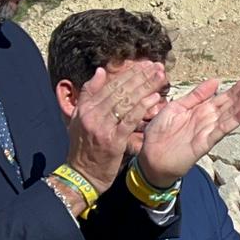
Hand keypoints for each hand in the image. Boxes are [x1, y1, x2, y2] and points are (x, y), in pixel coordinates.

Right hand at [64, 62, 168, 192]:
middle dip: (141, 77)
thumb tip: (100, 71)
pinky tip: (155, 99)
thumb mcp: (79, 118)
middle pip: (120, 90)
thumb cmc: (84, 147)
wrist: (82, 174)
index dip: (129, 73)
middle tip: (157, 67)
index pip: (110, 85)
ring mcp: (102, 127)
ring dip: (146, 88)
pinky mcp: (113, 140)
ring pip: (126, 102)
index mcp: (85, 107)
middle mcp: (92, 114)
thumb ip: (89, 95)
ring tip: (160, 78)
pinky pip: (130, 120)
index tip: (145, 65)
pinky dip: (143, 108)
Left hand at [137, 70, 239, 188]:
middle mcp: (210, 118)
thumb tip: (216, 80)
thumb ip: (197, 95)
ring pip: (232, 112)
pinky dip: (234, 120)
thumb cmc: (161, 133)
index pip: (227, 93)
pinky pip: (221, 129)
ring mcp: (209, 130)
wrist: (150, 156)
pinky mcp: (205, 142)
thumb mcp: (177, 107)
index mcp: (204, 108)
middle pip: (233, 100)